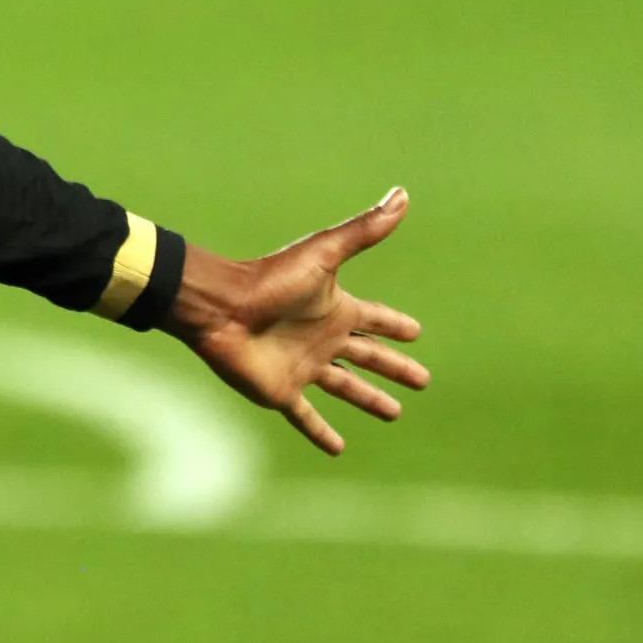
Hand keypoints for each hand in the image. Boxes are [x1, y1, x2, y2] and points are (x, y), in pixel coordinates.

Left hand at [169, 188, 428, 454]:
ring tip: (395, 413)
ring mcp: (302, 367)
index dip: (396, 326)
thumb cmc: (269, 280)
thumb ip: (363, 230)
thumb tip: (402, 194)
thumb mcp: (323, 255)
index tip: (417, 333)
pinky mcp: (281, 391)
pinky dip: (321, 432)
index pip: (375, 320)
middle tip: (423, 380)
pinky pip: (306, 416)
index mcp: (334, 310)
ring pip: (345, 388)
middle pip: (367, 357)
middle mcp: (321, 339)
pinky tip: (338, 448)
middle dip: (394, 367)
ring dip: (368, 399)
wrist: (220, 308)